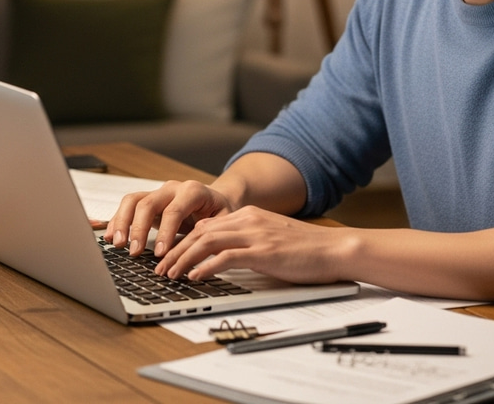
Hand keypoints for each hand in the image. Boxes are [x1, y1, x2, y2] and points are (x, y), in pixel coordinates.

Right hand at [104, 179, 233, 257]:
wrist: (216, 199)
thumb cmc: (220, 212)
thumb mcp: (224, 221)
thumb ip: (211, 233)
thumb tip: (197, 252)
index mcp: (193, 191)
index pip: (174, 210)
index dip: (165, 232)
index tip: (160, 254)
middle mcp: (173, 188)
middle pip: (149, 202)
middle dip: (139, 228)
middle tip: (134, 252)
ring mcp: (158, 193)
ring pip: (133, 200)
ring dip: (122, 222)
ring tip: (117, 244)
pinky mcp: (148, 201)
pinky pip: (128, 206)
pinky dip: (117, 220)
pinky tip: (110, 237)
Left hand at [154, 205, 351, 283]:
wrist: (334, 249)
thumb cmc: (306, 248)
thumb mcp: (271, 236)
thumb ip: (247, 239)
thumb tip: (221, 252)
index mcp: (250, 215)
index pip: (206, 225)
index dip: (183, 240)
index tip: (168, 256)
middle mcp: (249, 220)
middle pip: (200, 231)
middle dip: (175, 250)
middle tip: (160, 268)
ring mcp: (255, 234)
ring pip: (207, 241)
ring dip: (183, 259)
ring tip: (170, 275)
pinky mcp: (263, 252)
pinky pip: (226, 257)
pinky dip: (205, 267)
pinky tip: (195, 277)